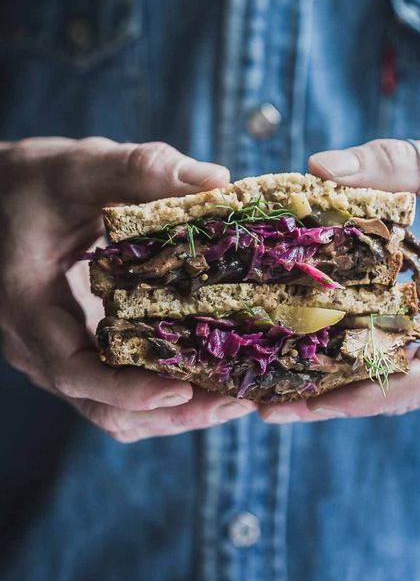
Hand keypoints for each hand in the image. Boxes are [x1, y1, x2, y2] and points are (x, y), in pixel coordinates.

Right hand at [0, 137, 254, 441]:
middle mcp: (40, 346)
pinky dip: (160, 391)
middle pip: (103, 407)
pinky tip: (207, 374)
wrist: (0, 197)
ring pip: (113, 409)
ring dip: (171, 411)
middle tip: (234, 402)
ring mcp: (60, 352)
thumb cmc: (32, 182)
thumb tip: (217, 180)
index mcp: (30, 307)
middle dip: (169, 413)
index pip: (74, 371)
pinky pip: (118, 387)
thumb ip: (140, 169)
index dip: (127, 390)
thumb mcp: (78, 168)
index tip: (182, 387)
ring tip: (233, 398)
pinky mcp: (80, 347)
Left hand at [259, 134, 419, 422]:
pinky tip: (311, 346)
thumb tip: (318, 167)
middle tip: (268, 407)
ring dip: (340, 383)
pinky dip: (357, 352)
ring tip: (276, 389)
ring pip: (398, 374)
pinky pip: (399, 348)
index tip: (309, 403)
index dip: (369, 396)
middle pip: (400, 390)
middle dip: (336, 402)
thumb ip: (397, 164)